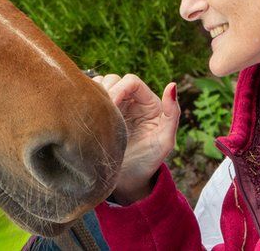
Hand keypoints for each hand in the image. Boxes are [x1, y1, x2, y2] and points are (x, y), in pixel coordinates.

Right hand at [94, 74, 179, 204]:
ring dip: (95, 94)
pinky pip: (90, 97)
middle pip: (114, 79)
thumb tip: (171, 85)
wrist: (128, 180)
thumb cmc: (149, 161)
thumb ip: (173, 113)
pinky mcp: (99, 113)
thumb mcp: (165, 140)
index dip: (120, 88)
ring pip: (100, 84)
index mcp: (148, 102)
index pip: (131, 81)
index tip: (111, 107)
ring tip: (94, 114)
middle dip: (106, 92)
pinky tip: (87, 114)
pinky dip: (86, 100)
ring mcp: (113, 106)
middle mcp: (130, 100)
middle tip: (101, 113)